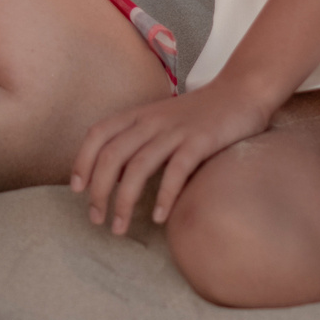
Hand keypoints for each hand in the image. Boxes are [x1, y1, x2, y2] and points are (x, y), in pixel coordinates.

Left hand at [71, 75, 276, 234]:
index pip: (98, 134)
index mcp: (139, 113)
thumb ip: (138, 140)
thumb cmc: (200, 113)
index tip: (78, 190)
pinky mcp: (201, 141)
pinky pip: (176, 171)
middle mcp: (152, 120)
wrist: (242, 91)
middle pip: (111, 156)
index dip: (82, 161)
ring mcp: (176, 130)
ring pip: (138, 166)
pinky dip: (164, 196)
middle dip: (99, 191)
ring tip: (120, 228)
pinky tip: (159, 218)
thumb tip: (115, 175)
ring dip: (124, 201)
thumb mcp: (161, 120)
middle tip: (97, 219)